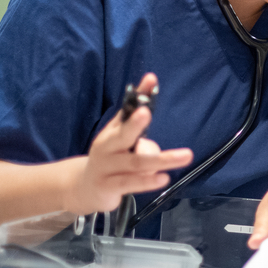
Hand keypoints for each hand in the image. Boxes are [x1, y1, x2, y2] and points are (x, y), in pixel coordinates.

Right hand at [63, 73, 192, 214]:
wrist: (82, 188)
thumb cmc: (109, 159)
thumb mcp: (118, 139)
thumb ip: (133, 119)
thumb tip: (149, 92)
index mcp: (112, 133)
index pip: (126, 110)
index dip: (139, 94)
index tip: (151, 79)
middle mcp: (107, 148)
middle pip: (122, 134)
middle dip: (134, 123)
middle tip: (146, 113)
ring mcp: (107, 168)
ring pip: (135, 162)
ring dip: (161, 159)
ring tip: (185, 156)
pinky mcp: (109, 187)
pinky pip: (131, 183)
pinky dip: (148, 181)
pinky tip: (164, 178)